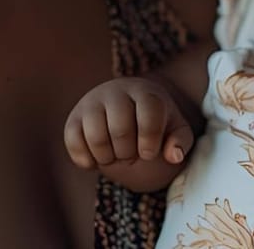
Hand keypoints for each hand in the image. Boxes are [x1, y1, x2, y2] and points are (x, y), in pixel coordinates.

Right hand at [63, 77, 194, 191]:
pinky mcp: (74, 116)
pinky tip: (95, 161)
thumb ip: (180, 141)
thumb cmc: (156, 121)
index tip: (148, 153)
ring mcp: (92, 102)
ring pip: (95, 136)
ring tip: (114, 156)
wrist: (128, 105)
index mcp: (145, 92)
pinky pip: (73, 141)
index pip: (148, 113)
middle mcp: (115, 91)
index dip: (150, 139)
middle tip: (130, 154)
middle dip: (127, 152)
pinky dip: (85, 160)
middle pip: (119, 129)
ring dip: (107, 157)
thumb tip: (173, 155)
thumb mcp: (175, 129)